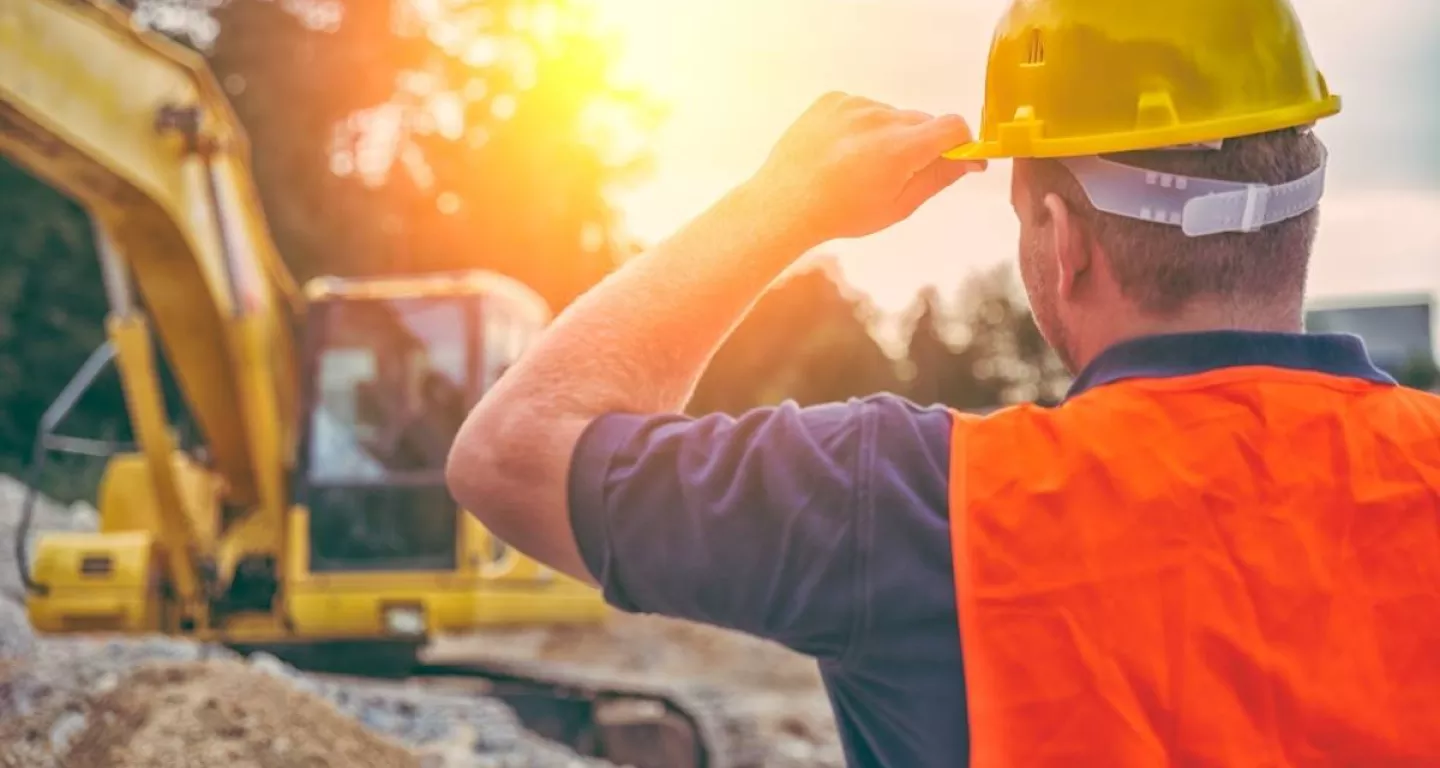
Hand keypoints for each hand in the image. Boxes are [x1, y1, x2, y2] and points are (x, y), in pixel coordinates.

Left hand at [745, 92, 984, 245]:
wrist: (785, 203)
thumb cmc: (843, 214)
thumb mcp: (898, 206)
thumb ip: (938, 178)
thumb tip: (972, 160)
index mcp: (901, 147)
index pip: (953, 126)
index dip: (959, 142)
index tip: (952, 158)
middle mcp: (880, 117)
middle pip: (921, 121)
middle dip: (919, 143)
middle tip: (894, 173)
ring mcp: (854, 104)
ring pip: (890, 115)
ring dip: (887, 134)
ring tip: (858, 164)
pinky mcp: (833, 99)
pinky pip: (862, 107)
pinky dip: (860, 125)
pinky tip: (840, 151)